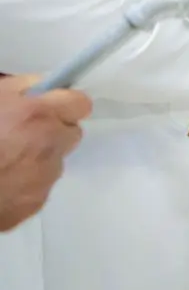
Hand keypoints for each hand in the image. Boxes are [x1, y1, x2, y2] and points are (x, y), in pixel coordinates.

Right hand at [0, 76, 92, 231]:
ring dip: (37, 157)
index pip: (79, 103)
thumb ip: (23, 87)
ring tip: (3, 159)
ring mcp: (44, 177)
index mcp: (36, 116)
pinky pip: (38, 187)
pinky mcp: (34, 203)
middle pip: (70, 133)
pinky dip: (24, 183)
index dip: (65, 103)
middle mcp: (48, 146)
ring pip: (54, 161)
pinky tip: (0, 180)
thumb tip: (44, 86)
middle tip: (22, 132)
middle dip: (52, 130)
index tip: (53, 105)